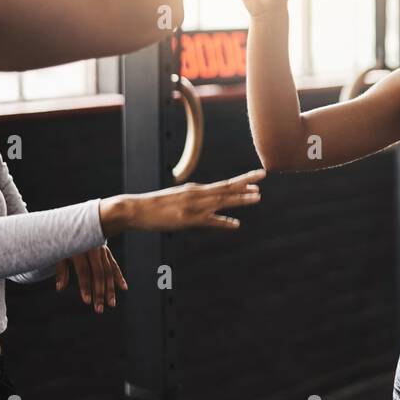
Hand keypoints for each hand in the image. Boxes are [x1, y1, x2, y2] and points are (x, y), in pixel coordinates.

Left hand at [56, 244, 125, 313]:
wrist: (80, 225)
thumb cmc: (66, 242)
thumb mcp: (61, 254)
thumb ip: (61, 271)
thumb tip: (60, 288)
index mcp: (80, 250)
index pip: (84, 272)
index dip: (86, 287)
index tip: (87, 301)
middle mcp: (93, 251)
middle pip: (99, 275)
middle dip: (100, 293)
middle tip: (100, 308)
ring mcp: (102, 251)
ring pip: (108, 272)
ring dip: (111, 289)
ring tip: (111, 303)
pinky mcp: (107, 252)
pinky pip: (114, 266)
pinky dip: (119, 277)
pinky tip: (123, 288)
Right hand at [98, 169, 266, 237]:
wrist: (135, 209)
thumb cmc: (155, 206)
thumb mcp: (178, 198)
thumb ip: (194, 199)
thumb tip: (208, 203)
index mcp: (196, 190)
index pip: (224, 184)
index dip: (242, 181)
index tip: (257, 177)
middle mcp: (197, 195)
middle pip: (227, 187)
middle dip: (247, 181)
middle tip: (264, 174)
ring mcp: (193, 206)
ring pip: (222, 200)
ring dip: (240, 198)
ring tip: (257, 196)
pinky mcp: (187, 219)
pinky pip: (210, 221)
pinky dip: (224, 222)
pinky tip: (236, 224)